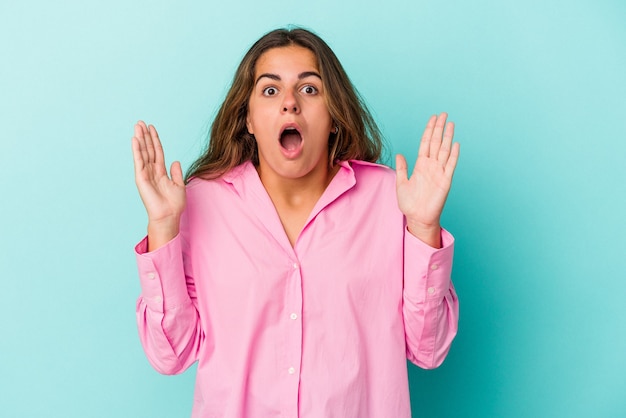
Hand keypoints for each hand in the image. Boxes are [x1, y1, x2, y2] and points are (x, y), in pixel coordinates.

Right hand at [131, 121, 185, 249]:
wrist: (169, 215)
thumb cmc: (174, 204)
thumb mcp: (179, 185)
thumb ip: (176, 173)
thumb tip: (175, 161)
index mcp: (161, 172)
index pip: (157, 152)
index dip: (155, 140)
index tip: (152, 128)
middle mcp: (152, 171)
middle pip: (148, 149)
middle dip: (145, 136)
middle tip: (141, 122)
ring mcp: (145, 174)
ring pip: (143, 152)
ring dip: (140, 139)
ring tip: (137, 126)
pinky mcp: (141, 178)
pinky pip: (139, 161)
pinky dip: (137, 150)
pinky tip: (135, 139)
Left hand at [396, 113, 459, 246]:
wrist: (417, 218)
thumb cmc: (409, 204)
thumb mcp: (401, 183)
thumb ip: (402, 168)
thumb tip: (400, 154)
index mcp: (420, 165)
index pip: (426, 143)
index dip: (429, 130)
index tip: (432, 118)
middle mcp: (431, 166)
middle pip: (436, 142)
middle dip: (439, 128)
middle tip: (443, 114)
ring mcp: (439, 173)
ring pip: (444, 150)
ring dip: (447, 137)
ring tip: (450, 123)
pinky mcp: (445, 181)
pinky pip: (450, 165)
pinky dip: (453, 154)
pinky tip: (455, 143)